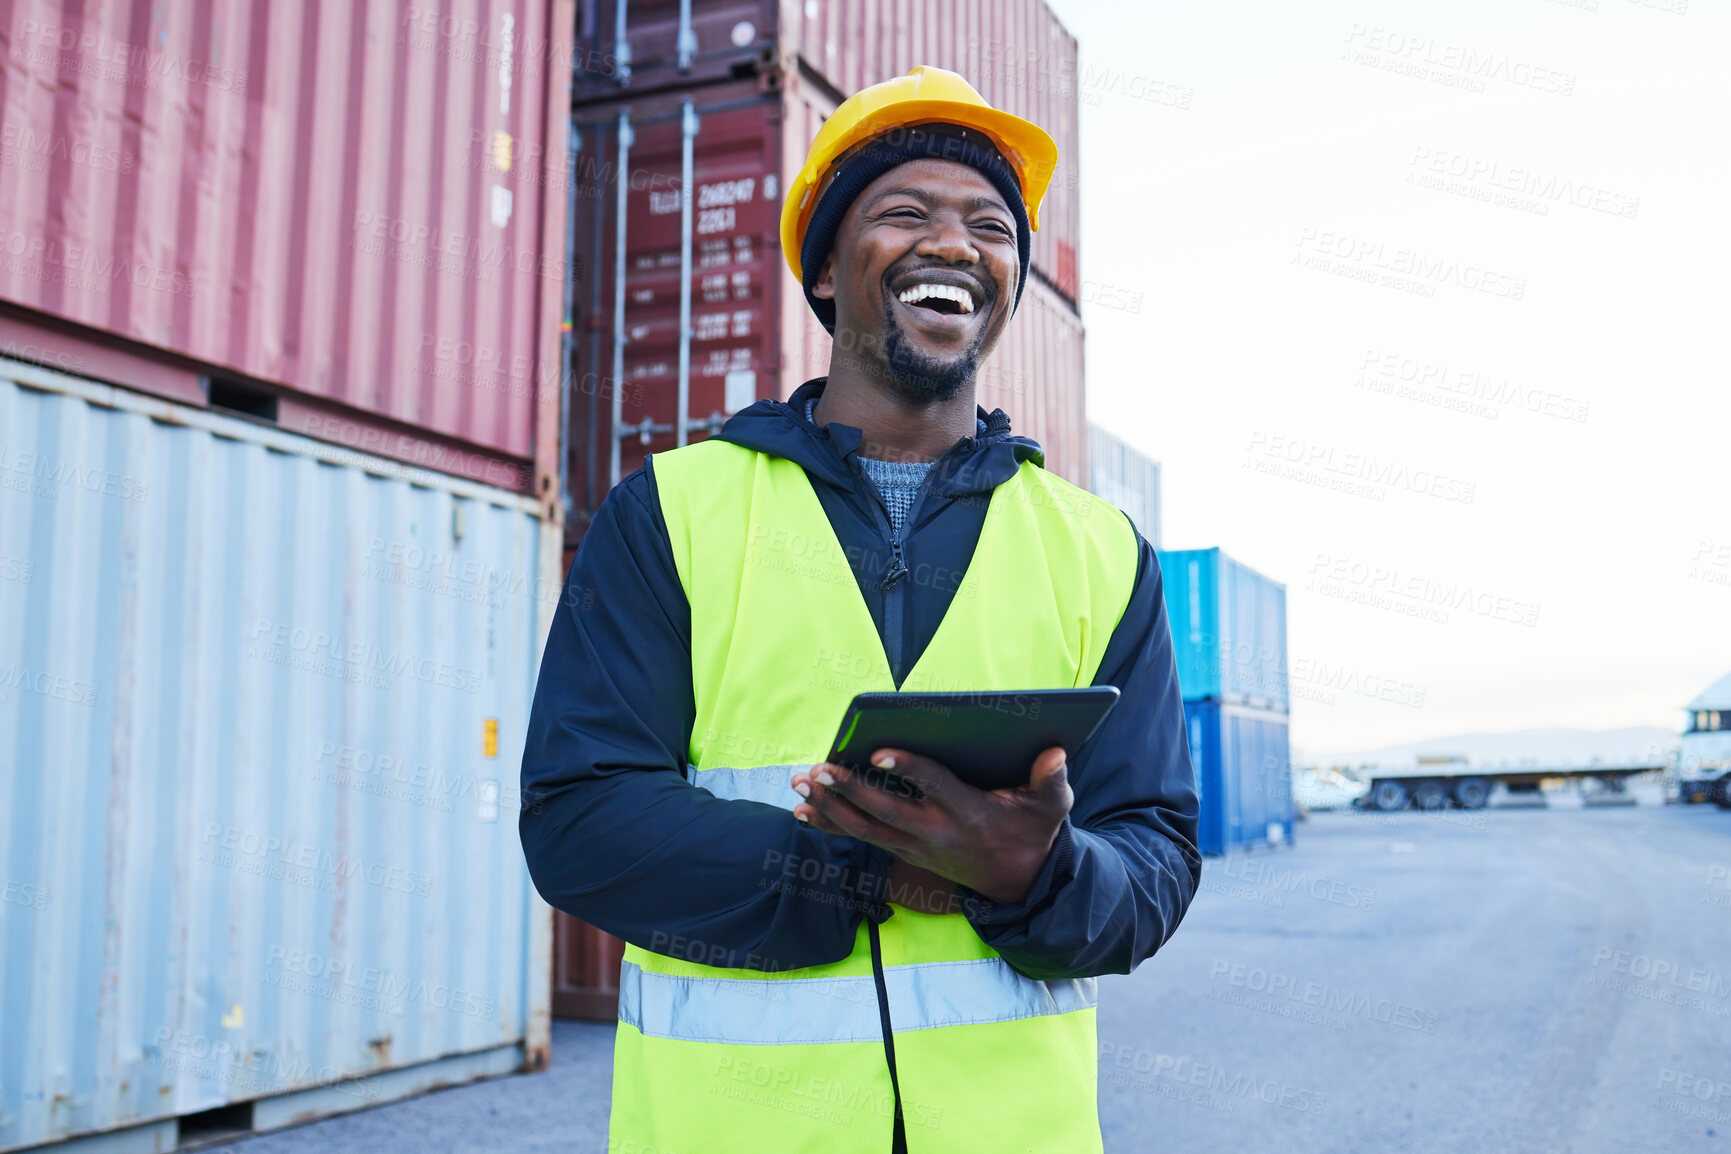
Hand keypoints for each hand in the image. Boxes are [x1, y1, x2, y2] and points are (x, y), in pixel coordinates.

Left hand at [790, 747, 1071, 905]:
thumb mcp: (1052, 808)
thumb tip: (1055, 753)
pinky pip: (861, 839)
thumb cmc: (1033, 833)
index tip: (878, 751)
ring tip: (801, 783)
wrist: (1022, 885)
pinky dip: (830, 825)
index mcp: (968, 812)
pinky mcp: (905, 853)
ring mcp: (916, 846)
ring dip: (830, 807)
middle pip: (884, 811)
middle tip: (819, 768)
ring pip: (865, 829)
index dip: (907, 767)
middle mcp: (936, 832)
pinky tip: (801, 811)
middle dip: (849, 791)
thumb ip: (1052, 780)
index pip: (932, 786)